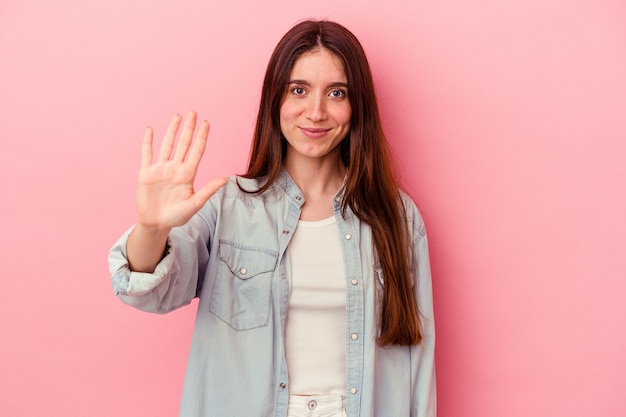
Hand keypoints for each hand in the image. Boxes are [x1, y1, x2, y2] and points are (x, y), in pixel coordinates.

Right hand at [136, 111, 226, 231]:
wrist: (156, 223)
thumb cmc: (177, 216)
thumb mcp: (194, 204)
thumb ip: (207, 190)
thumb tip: (224, 179)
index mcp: (188, 174)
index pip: (197, 151)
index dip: (202, 137)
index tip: (207, 123)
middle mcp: (175, 168)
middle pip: (183, 143)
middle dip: (188, 128)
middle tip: (193, 112)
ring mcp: (160, 169)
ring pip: (167, 145)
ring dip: (172, 130)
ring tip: (177, 117)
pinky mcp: (146, 173)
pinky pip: (147, 154)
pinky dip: (148, 142)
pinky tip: (151, 129)